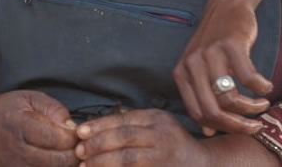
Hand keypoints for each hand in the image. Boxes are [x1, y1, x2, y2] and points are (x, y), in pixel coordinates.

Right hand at [0, 90, 78, 166]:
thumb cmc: (7, 111)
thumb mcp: (28, 98)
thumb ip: (53, 108)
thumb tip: (72, 125)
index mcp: (19, 125)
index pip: (55, 137)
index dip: (74, 136)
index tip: (80, 132)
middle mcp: (16, 150)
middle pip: (57, 161)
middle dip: (75, 154)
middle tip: (80, 145)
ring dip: (66, 164)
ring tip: (71, 152)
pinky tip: (57, 159)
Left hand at [75, 109, 211, 166]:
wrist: (201, 164)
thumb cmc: (174, 143)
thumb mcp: (158, 123)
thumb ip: (133, 120)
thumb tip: (97, 125)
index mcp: (157, 119)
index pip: (123, 120)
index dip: (99, 126)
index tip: (80, 132)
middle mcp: (161, 136)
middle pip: (124, 137)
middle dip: (98, 144)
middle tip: (80, 150)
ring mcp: (163, 157)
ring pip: (127, 158)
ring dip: (103, 162)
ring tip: (86, 165)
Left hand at [173, 0, 271, 136]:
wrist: (227, 5)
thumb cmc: (216, 43)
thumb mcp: (201, 69)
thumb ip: (202, 97)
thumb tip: (209, 132)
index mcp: (181, 74)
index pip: (198, 114)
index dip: (221, 127)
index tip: (239, 129)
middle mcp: (191, 65)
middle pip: (213, 111)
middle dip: (238, 125)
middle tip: (256, 126)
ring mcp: (210, 54)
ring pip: (229, 98)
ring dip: (251, 107)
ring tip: (263, 104)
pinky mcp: (230, 44)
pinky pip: (248, 78)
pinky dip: (261, 87)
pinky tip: (267, 86)